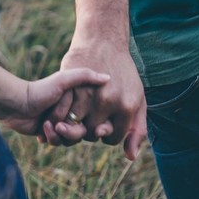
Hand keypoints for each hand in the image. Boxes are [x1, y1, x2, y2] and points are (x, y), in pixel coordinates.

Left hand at [0, 67, 109, 137]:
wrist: (17, 102)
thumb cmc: (41, 89)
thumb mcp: (63, 79)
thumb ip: (85, 76)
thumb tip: (108, 78)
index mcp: (80, 101)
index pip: (97, 118)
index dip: (97, 125)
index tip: (95, 128)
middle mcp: (73, 113)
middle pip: (84, 132)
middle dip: (72, 131)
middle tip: (60, 126)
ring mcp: (62, 124)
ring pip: (71, 140)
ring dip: (59, 135)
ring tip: (47, 124)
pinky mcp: (51, 133)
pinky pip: (58, 143)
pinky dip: (50, 136)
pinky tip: (42, 128)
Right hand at [50, 39, 145, 159]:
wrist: (104, 41)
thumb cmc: (124, 73)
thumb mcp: (138, 99)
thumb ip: (137, 129)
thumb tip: (130, 157)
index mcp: (126, 106)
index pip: (112, 139)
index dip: (108, 133)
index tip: (106, 122)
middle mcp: (107, 102)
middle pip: (91, 134)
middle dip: (90, 129)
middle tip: (91, 116)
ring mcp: (87, 93)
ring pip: (74, 126)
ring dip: (73, 124)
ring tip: (77, 113)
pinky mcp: (69, 85)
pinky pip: (61, 114)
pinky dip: (60, 115)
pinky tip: (66, 108)